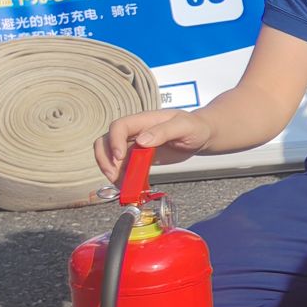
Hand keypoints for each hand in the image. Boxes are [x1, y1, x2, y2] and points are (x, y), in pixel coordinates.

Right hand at [95, 107, 213, 181]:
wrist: (201, 136)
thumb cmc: (195, 127)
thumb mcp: (184, 127)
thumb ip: (164, 131)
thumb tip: (142, 140)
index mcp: (144, 121)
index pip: (119, 126)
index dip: (114, 141)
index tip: (120, 157)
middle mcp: (135, 132)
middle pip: (106, 141)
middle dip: (105, 159)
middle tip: (114, 175)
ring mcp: (135, 145)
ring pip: (111, 156)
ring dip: (112, 171)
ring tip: (123, 185)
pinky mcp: (139, 158)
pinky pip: (124, 167)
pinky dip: (122, 177)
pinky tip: (129, 186)